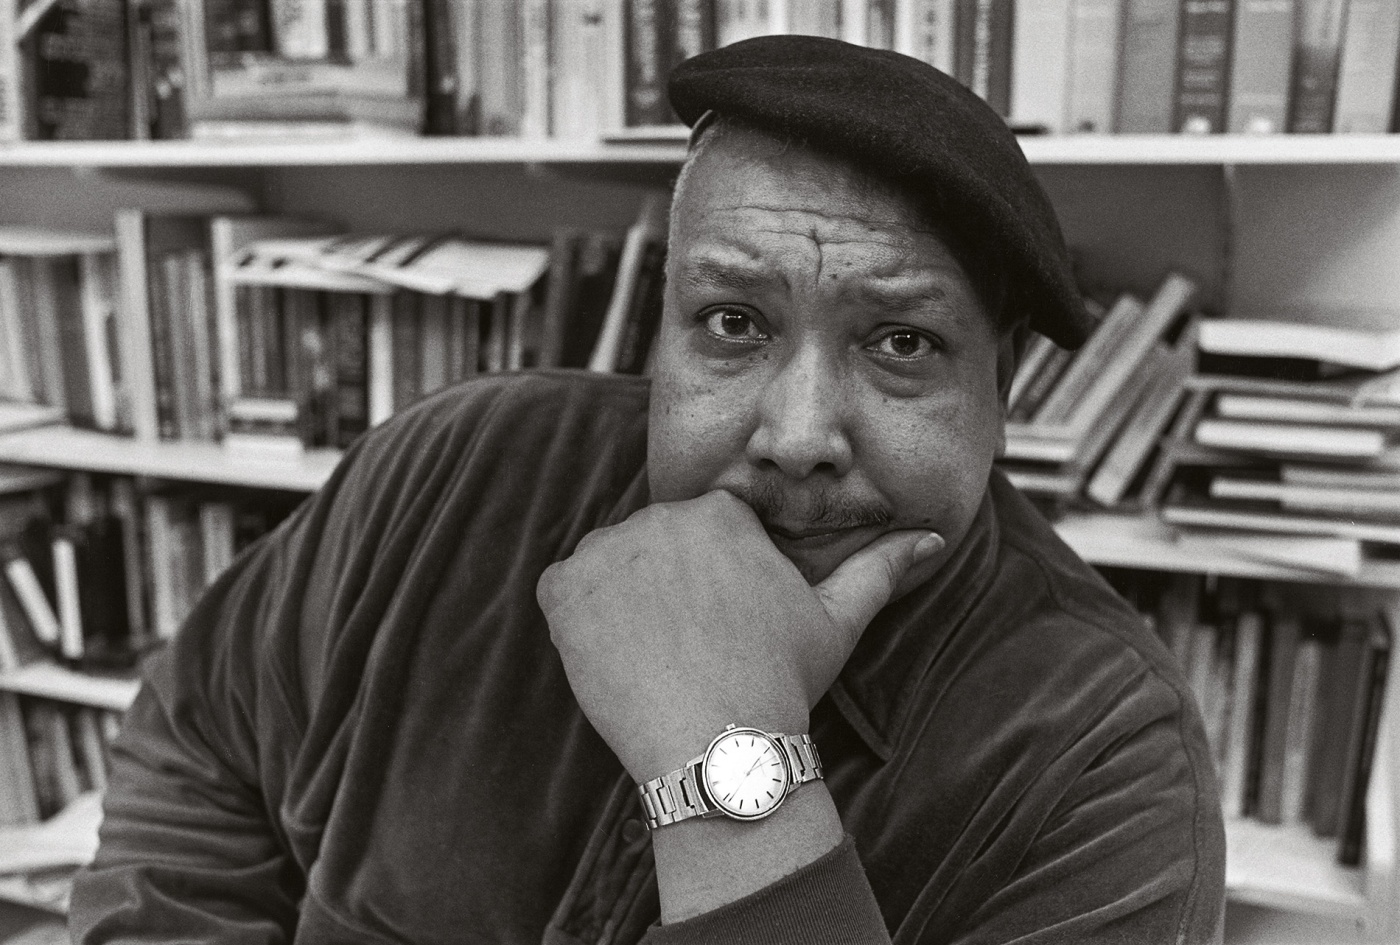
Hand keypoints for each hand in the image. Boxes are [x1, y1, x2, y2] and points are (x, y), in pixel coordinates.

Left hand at [536, 490, 942, 780]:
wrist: (718, 746)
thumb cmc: (781, 681)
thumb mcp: (837, 621)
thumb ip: (881, 568)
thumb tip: (932, 536)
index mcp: (721, 514)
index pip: (706, 534)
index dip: (712, 585)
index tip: (721, 628)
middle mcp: (659, 517)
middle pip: (656, 548)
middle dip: (668, 590)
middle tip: (691, 649)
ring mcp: (606, 552)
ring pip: (610, 568)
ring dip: (624, 602)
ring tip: (659, 656)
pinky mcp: (563, 590)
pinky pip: (564, 593)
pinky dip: (580, 622)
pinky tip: (618, 657)